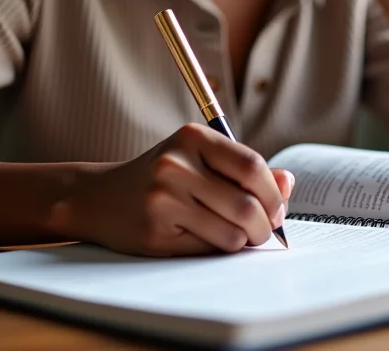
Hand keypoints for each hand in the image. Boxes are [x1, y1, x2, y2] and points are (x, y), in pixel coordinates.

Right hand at [64, 124, 294, 256]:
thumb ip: (243, 169)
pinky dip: (218, 249)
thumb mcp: (200, 159)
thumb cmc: (163, 176)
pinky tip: (206, 237)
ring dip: (242, 240)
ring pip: (231, 233)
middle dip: (264, 225)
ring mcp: (163, 199)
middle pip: (246, 204)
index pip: (250, 166)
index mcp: (193, 137)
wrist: (101, 197)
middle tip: (264, 230)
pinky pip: (207, 250)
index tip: (277, 207)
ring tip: (235, 234)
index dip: (272, 192)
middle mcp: (176, 164)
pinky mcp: (155, 232)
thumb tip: (287, 183)